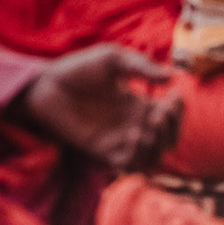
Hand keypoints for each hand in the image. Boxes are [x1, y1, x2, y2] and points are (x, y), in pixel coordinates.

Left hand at [9, 46, 183, 172]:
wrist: (46, 85)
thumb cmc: (77, 69)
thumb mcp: (113, 60)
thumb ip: (141, 67)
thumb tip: (172, 75)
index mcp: (138, 104)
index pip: (171, 116)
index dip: (178, 109)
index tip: (173, 95)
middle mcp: (132, 125)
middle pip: (168, 139)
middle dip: (172, 127)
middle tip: (160, 112)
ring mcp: (118, 141)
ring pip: (153, 157)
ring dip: (158, 143)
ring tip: (148, 125)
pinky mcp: (102, 152)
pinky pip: (129, 165)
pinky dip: (138, 154)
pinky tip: (133, 135)